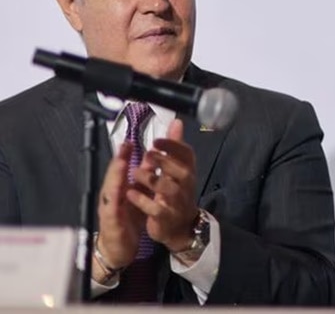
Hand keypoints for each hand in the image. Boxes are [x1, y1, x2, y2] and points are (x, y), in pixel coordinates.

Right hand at [94, 142, 147, 275]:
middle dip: (119, 160)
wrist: (118, 249)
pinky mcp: (111, 223)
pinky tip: (120, 193)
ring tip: (120, 162)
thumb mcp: (138, 196)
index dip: (125, 155)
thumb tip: (153, 156)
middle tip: (125, 145)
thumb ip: (144, 177)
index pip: (122, 169)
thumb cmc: (127, 219)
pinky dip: (116, 201)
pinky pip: (113, 211)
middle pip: (114, 175)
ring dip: (115, 176)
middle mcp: (111, 196)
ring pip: (111, 190)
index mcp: (119, 188)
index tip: (131, 140)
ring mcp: (109, 209)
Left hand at [126, 119, 199, 252]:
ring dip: (152, 178)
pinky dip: (143, 200)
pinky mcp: (165, 218)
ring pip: (167, 189)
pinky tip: (131, 193)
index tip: (156, 140)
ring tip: (136, 171)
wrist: (179, 227)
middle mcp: (185, 186)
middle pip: (181, 170)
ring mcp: (176, 202)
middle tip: (148, 153)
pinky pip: (155, 209)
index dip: (174, 146)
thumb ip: (175, 147)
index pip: (187, 154)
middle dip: (165, 160)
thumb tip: (176, 122)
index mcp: (188, 172)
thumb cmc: (176, 193)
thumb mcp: (177, 170)